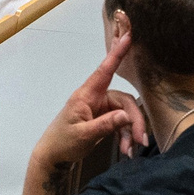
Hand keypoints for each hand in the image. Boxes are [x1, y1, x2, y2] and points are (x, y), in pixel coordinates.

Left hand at [32, 34, 147, 168]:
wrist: (53, 158)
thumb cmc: (62, 143)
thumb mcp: (84, 135)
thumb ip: (105, 125)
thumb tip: (127, 116)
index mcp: (86, 95)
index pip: (104, 70)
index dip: (117, 53)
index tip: (127, 36)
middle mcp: (96, 98)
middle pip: (124, 101)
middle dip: (134, 120)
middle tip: (141, 140)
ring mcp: (100, 109)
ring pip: (125, 114)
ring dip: (130, 131)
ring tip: (130, 151)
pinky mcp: (104, 119)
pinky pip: (121, 123)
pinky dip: (125, 136)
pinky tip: (126, 150)